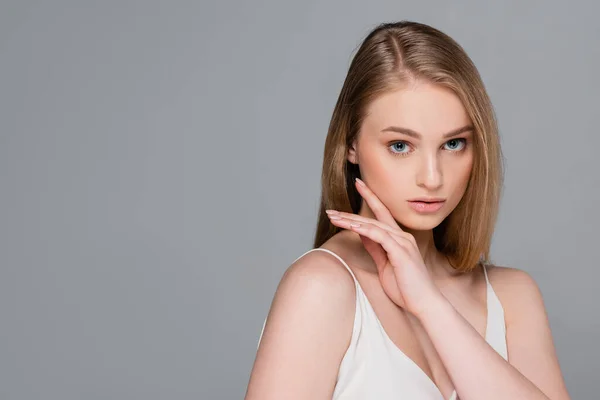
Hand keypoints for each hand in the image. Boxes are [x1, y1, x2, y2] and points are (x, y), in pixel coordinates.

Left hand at [325, 178, 441, 316]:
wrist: (424, 303)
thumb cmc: (406, 287)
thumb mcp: (384, 264)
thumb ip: (375, 248)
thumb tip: (361, 234)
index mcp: (399, 239)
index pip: (381, 214)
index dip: (370, 198)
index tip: (358, 185)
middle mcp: (402, 236)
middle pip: (373, 217)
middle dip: (350, 213)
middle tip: (330, 210)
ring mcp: (403, 243)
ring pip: (373, 224)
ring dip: (351, 220)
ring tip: (333, 217)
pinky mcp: (401, 251)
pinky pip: (380, 236)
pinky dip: (365, 230)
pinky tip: (352, 226)